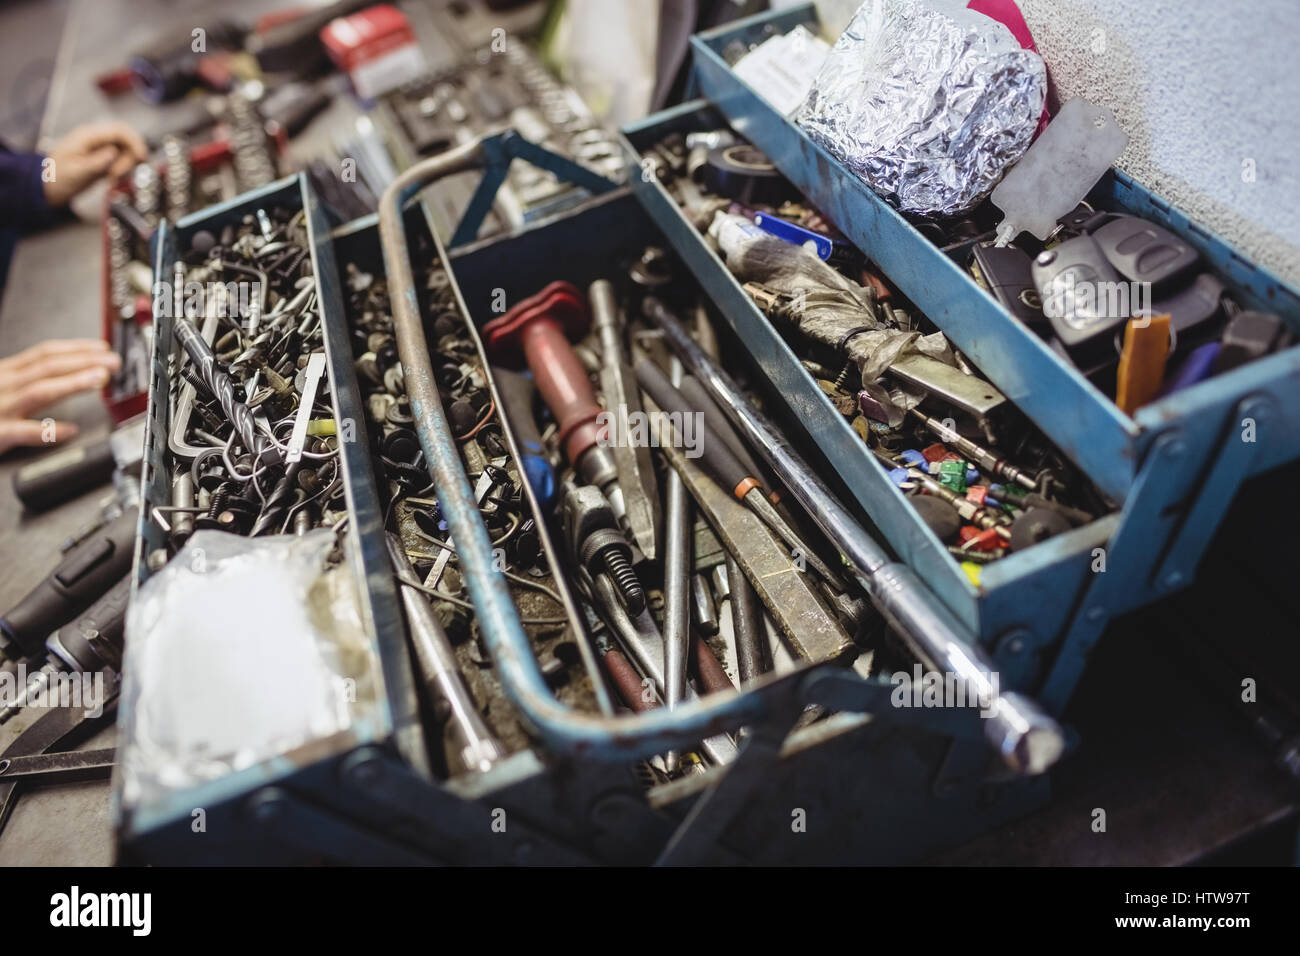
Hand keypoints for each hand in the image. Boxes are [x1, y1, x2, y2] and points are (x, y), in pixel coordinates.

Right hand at [0, 340, 119, 453]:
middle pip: (46, 367)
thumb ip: (22, 380)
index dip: (75, 348)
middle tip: (113, 361)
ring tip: (99, 380)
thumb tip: (59, 375)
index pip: (43, 354)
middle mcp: (1, 385)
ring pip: (38, 391)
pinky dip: (47, 430)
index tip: (101, 348)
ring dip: (71, 383)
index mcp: (3, 373)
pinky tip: (70, 430)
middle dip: (83, 360)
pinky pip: (22, 431)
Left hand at [42, 122, 147, 206]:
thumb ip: (96, 161)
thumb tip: (114, 152)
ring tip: (110, 178)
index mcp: (88, 136)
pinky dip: (122, 170)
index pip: (119, 130)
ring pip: (126, 151)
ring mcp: (101, 149)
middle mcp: (96, 139)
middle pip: (126, 140)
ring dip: (125, 166)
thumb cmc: (57, 177)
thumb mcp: (77, 171)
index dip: (135, 141)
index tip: (141, 157)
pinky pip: (122, 160)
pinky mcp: (104, 159)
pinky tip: (110, 179)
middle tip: (119, 173)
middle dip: (130, 157)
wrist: (48, 186)